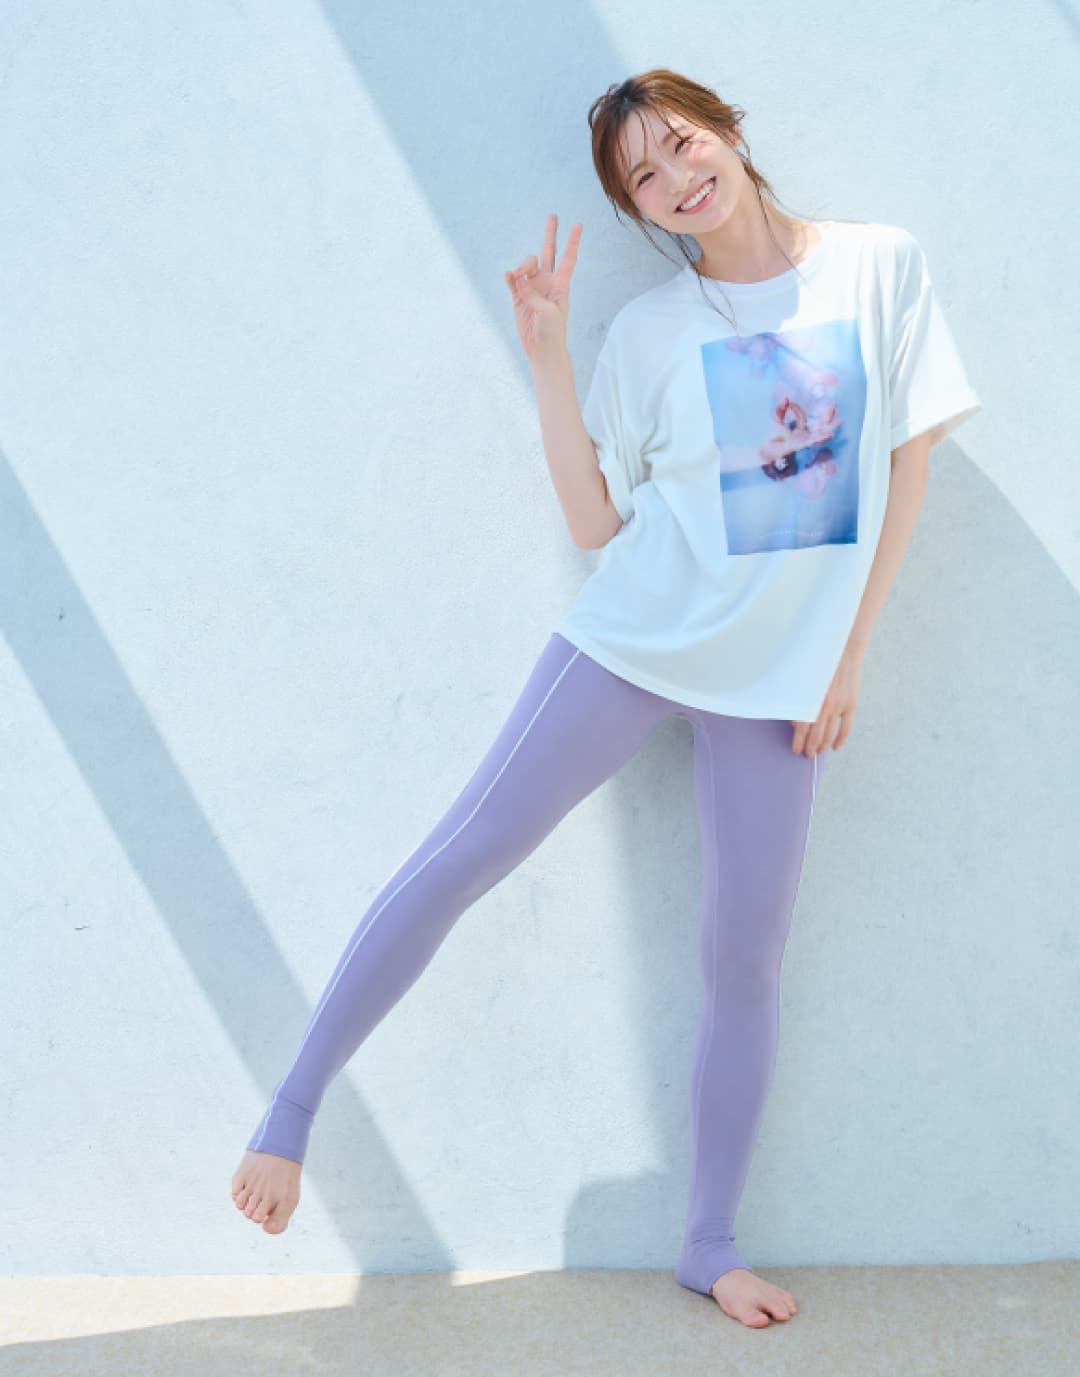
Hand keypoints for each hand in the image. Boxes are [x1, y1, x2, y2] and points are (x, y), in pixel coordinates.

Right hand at [504, 213, 581, 362]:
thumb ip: (533, 293)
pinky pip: (513, 281)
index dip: (573, 242)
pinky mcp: (519, 298)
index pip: (568, 259)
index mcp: (561, 285)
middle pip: (548, 252)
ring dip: (521, 267)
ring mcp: (532, 288)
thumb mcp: (548, 312)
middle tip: (553, 216)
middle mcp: (547, 282)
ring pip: (526, 266)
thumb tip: (516, 278)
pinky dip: (510, 277)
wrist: (542, 350)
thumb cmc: (552, 332)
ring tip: (516, 277)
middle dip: (550, 234)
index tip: (578, 225)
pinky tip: (508, 276)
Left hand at [791, 646, 861, 756]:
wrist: (842, 653)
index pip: (802, 730)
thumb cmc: (819, 668)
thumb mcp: (804, 683)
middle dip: (810, 749)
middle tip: (806, 755)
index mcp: (809, 701)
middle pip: (815, 736)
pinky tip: (835, 747)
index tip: (796, 750)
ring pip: (829, 735)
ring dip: (823, 747)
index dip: (799, 742)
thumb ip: (799, 703)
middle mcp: (823, 706)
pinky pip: (846, 729)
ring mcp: (838, 707)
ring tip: (819, 751)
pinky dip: (840, 741)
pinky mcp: (851, 705)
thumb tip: (795, 725)